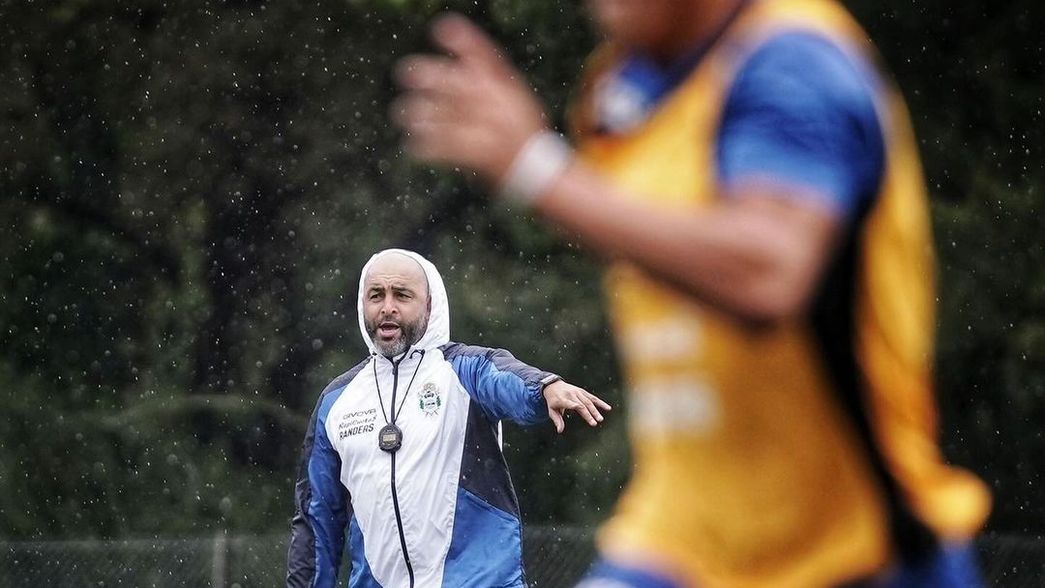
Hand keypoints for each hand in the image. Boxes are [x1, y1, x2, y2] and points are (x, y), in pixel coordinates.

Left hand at [392, 13, 549, 186]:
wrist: (536, 168)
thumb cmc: (521, 127)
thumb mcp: (514, 93)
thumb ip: (489, 70)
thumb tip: (456, 42)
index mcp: (502, 86)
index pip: (483, 55)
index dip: (463, 40)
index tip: (440, 28)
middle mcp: (493, 103)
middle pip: (455, 83)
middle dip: (428, 76)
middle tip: (404, 72)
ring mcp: (486, 127)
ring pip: (443, 115)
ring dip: (420, 113)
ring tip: (403, 112)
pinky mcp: (479, 154)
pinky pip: (444, 148)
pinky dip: (426, 148)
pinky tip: (412, 146)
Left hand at [543, 380, 611, 433]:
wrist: (553, 385)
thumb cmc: (552, 400)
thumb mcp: (551, 410)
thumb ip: (557, 420)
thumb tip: (560, 431)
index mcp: (562, 399)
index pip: (571, 404)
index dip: (576, 407)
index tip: (584, 414)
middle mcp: (571, 395)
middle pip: (582, 405)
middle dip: (589, 414)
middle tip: (595, 422)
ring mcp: (578, 392)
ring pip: (588, 401)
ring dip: (595, 410)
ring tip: (600, 419)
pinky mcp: (582, 391)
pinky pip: (592, 397)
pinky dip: (600, 403)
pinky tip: (608, 408)